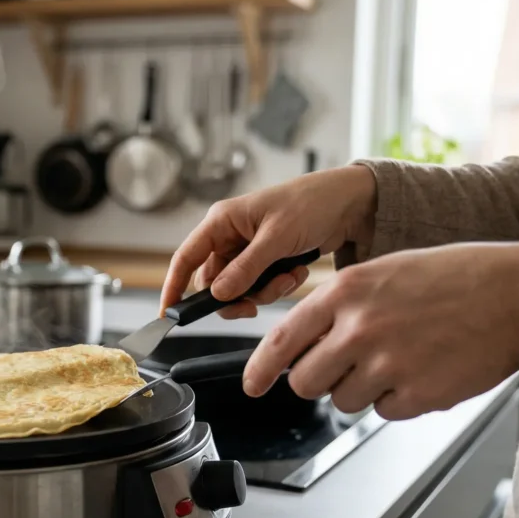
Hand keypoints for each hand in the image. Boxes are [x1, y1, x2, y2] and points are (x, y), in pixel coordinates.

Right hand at [161, 165, 376, 317]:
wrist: (350, 204)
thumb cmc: (311, 204)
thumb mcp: (277, 237)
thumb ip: (246, 268)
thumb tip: (218, 294)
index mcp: (222, 222)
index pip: (186, 258)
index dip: (173, 286)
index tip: (169, 313)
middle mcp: (230, 236)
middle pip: (214, 282)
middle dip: (236, 296)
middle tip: (253, 305)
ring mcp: (248, 251)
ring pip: (239, 289)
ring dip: (264, 291)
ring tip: (289, 275)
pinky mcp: (266, 261)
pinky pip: (260, 287)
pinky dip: (278, 286)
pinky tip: (297, 270)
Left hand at [243, 241, 518, 419]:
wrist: (516, 296)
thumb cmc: (455, 279)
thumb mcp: (383, 273)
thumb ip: (338, 307)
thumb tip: (302, 343)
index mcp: (345, 292)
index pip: (281, 341)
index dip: (260, 370)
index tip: (251, 386)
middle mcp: (358, 328)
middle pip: (306, 381)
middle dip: (320, 380)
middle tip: (349, 366)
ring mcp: (386, 364)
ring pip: (343, 400)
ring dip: (363, 389)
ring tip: (400, 358)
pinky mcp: (416, 394)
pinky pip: (384, 412)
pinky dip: (399, 400)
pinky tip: (423, 371)